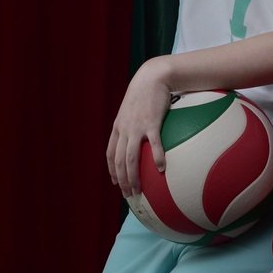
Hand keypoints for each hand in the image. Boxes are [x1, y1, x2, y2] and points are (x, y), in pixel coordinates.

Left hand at [106, 58, 172, 196]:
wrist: (153, 77)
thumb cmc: (145, 92)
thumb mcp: (132, 108)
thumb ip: (132, 122)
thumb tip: (141, 135)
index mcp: (118, 127)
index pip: (110, 153)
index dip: (112, 170)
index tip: (115, 182)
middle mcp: (124, 130)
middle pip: (119, 161)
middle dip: (122, 181)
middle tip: (128, 194)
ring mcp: (136, 128)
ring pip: (130, 159)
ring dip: (133, 177)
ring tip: (139, 190)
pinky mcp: (151, 124)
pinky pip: (154, 145)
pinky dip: (156, 159)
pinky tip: (161, 169)